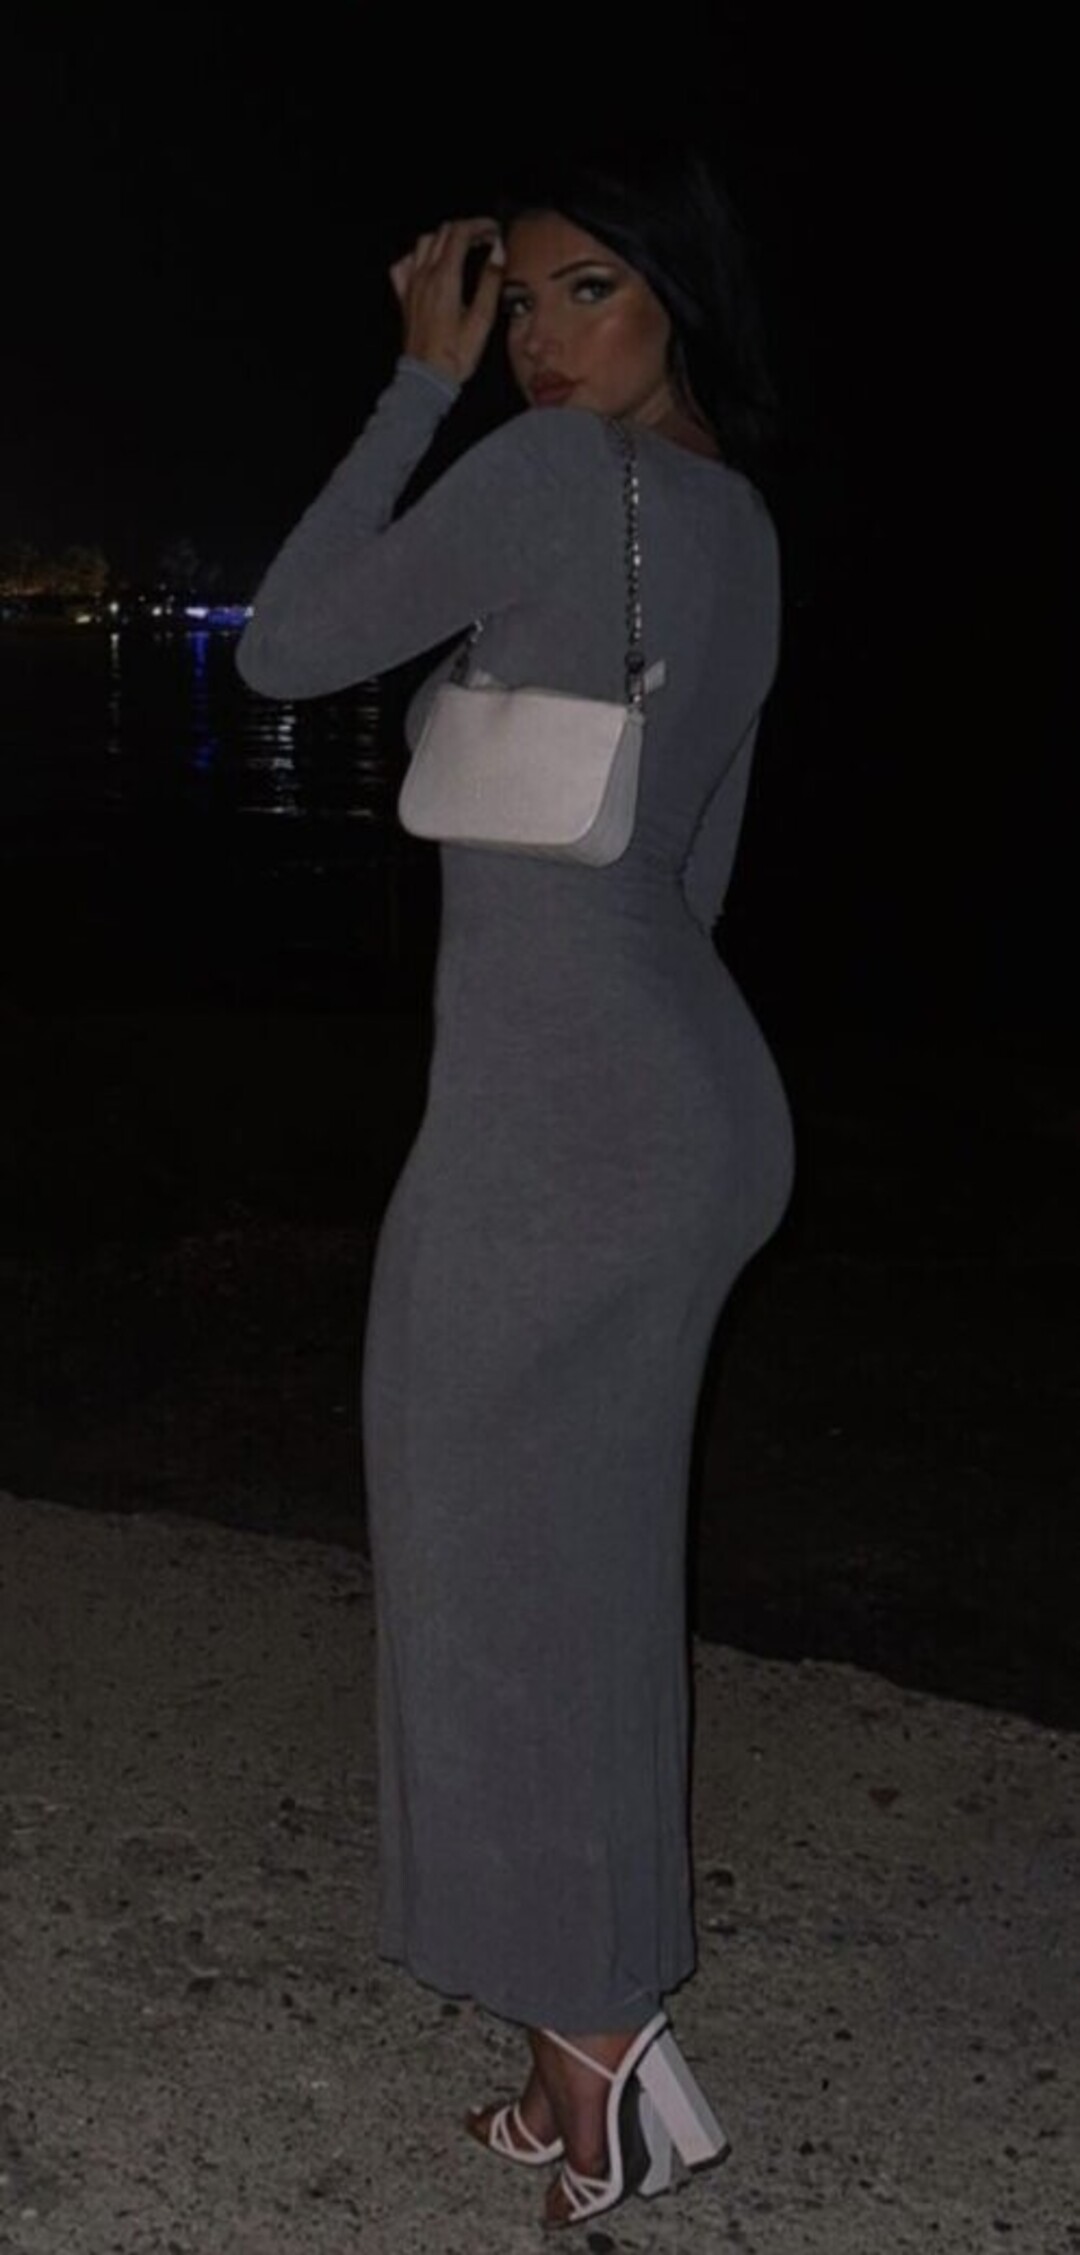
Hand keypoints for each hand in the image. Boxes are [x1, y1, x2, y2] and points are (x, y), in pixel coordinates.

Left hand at [389, 217, 505, 387]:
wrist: (427, 378)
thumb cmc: (454, 356)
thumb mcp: (482, 320)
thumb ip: (490, 282)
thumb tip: (497, 253)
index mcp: (445, 279)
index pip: (460, 233)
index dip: (480, 225)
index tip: (494, 230)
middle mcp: (425, 276)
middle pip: (443, 232)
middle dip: (466, 229)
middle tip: (484, 238)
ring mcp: (411, 284)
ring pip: (424, 242)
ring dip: (444, 238)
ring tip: (462, 247)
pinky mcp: (405, 296)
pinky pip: (405, 263)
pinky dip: (419, 255)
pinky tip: (430, 263)